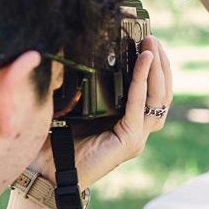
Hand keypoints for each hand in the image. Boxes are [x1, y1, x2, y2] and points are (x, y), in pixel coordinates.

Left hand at [29, 35, 172, 186]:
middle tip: (153, 37)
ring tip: (151, 44)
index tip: (149, 42)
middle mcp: (137, 130)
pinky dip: (142, 80)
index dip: (156, 67)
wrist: (46, 172)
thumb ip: (85, 85)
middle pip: (162, 93)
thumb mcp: (75, 105)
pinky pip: (139, 105)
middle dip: (161, 63)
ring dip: (157, 68)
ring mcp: (137, 137)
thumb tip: (80, 51)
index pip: (153, 92)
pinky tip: (142, 61)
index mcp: (128, 122)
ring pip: (159, 98)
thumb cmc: (56, 142)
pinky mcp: (130, 141)